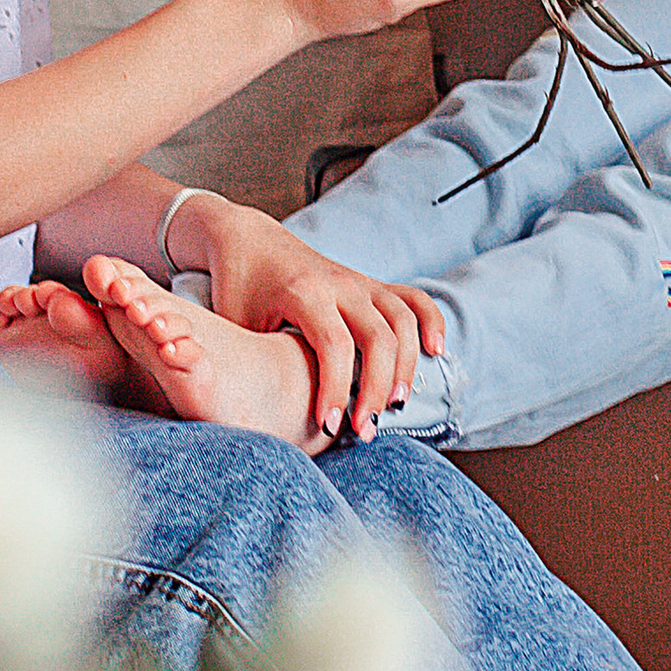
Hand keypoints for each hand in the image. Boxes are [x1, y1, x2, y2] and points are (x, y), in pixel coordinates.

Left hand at [176, 191, 445, 442]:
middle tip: (364, 431)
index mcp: (303, 293)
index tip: (328, 427)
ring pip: (402, 321)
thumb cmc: (238, 289)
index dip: (336, 390)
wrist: (248, 240)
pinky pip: (413, 298)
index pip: (334, 345)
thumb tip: (261, 411)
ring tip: (394, 405)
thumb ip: (253, 361)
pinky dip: (431, 322)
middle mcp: (338, 284)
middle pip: (379, 338)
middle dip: (376, 390)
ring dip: (405, 366)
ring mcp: (359, 282)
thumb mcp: (235, 324)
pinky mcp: (370, 284)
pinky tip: (435, 352)